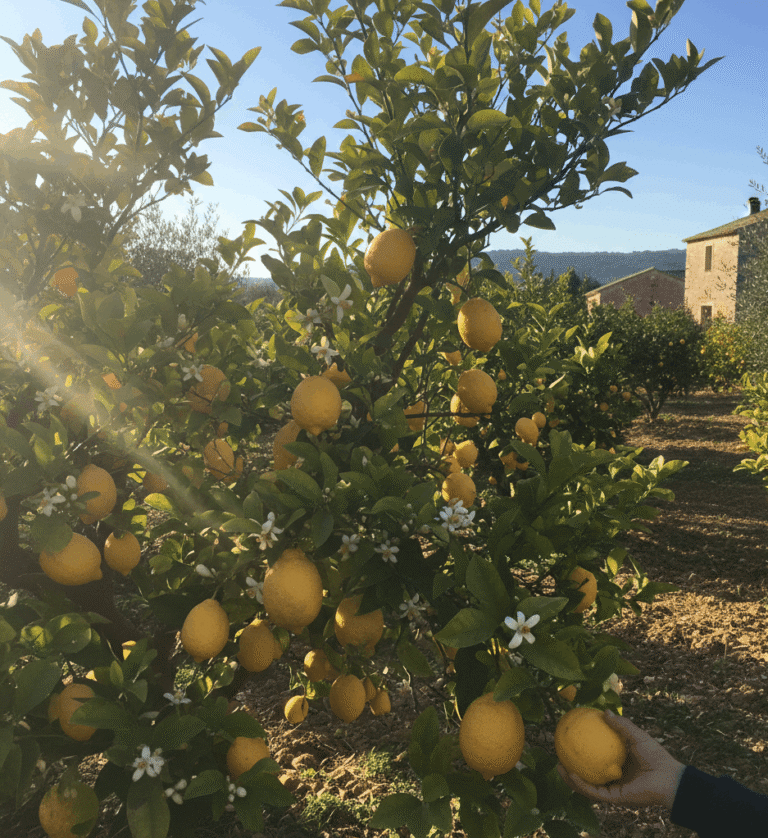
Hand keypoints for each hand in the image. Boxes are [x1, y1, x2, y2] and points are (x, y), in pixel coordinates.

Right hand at [556, 709, 685, 809]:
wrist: (669, 778)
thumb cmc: (656, 756)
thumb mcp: (636, 735)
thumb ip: (621, 725)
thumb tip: (604, 712)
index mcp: (618, 765)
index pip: (597, 760)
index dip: (583, 753)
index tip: (570, 741)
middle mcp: (614, 778)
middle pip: (588, 775)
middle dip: (572, 769)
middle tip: (558, 756)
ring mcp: (613, 789)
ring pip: (587, 787)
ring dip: (571, 780)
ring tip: (558, 767)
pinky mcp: (615, 798)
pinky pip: (594, 792)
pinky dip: (581, 784)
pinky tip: (571, 774)